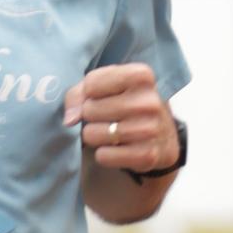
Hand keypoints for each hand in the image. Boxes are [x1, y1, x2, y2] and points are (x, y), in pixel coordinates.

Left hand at [64, 62, 179, 181]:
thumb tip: (70, 119)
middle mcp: (149, 101)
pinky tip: (118, 148)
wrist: (162, 137)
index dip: (89, 93)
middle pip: (89, 109)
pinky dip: (104, 155)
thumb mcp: (107, 87)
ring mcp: (150, 129)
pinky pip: (103, 156)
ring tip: (111, 132)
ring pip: (92, 134)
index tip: (103, 97)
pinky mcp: (147, 155)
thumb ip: (79, 93)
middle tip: (108, 118)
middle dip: (91, 116)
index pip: (91, 83)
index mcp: (141, 76)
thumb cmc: (128, 105)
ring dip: (95, 136)